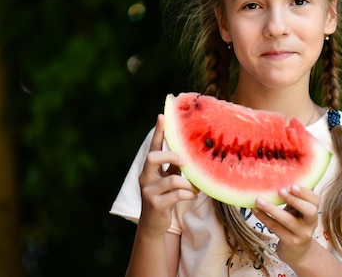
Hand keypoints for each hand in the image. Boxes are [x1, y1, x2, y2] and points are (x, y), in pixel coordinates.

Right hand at [137, 114, 198, 237]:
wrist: (153, 225)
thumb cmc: (165, 197)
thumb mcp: (168, 179)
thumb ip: (175, 166)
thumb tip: (193, 152)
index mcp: (150, 169)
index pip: (153, 147)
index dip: (158, 132)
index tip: (162, 116)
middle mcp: (145, 178)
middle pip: (152, 157)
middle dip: (171, 156)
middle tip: (186, 162)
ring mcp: (149, 191)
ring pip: (172, 179)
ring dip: (189, 183)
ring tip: (196, 188)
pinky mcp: (156, 204)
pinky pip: (177, 194)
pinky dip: (189, 194)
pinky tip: (193, 196)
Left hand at [252, 184, 319, 265]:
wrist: (297, 252)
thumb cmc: (296, 223)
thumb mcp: (298, 210)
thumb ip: (295, 197)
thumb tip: (285, 173)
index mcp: (314, 211)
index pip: (315, 200)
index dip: (305, 192)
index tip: (292, 185)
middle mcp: (311, 223)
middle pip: (309, 210)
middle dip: (295, 200)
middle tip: (280, 191)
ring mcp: (302, 234)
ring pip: (288, 220)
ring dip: (272, 209)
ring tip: (259, 200)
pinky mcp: (290, 242)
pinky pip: (276, 228)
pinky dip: (264, 218)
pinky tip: (255, 210)